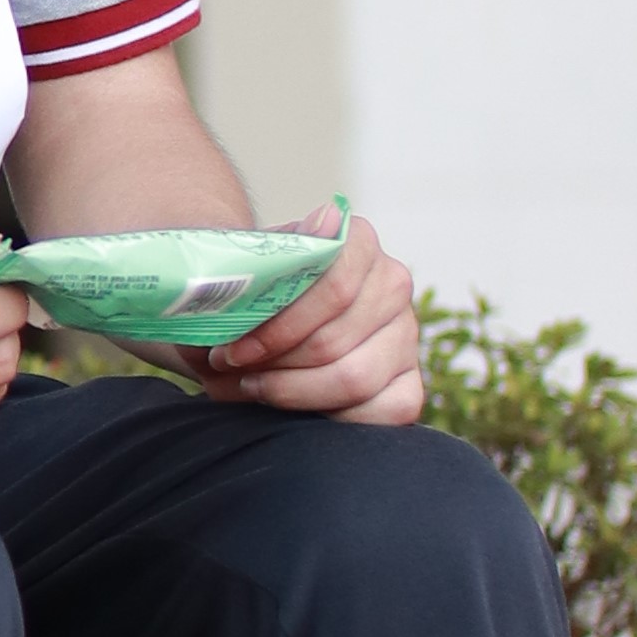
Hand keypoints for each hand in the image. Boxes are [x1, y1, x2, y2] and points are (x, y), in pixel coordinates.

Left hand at [204, 202, 424, 426]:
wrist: (253, 317)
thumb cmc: (247, 294)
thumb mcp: (243, 272)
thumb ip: (277, 251)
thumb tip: (327, 219)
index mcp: (358, 243)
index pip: (336, 287)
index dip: (280, 326)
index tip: (232, 348)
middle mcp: (392, 283)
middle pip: (334, 339)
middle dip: (272, 364)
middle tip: (227, 368)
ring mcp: (406, 335)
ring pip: (354, 378)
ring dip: (289, 391)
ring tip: (248, 386)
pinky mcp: (408, 384)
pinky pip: (382, 413)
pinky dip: (323, 417)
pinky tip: (289, 410)